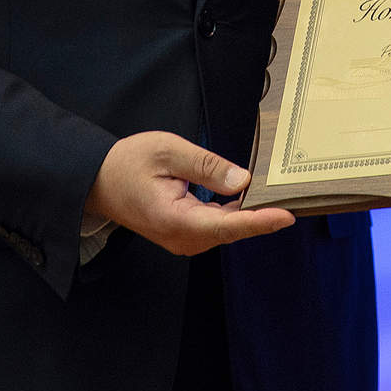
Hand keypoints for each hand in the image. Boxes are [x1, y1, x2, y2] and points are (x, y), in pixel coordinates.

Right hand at [86, 132, 294, 255]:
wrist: (98, 181)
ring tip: (276, 197)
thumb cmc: (129, 163)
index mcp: (174, 219)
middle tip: (292, 198)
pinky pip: (215, 227)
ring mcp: (181, 239)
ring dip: (249, 216)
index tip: (286, 216)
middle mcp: (180, 237)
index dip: (259, 221)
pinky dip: (234, 215)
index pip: (225, 224)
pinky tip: (248, 199)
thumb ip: (206, 166)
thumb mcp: (168, 151)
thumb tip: (242, 180)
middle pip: (230, 230)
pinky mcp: (183, 234)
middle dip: (261, 217)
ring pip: (224, 230)